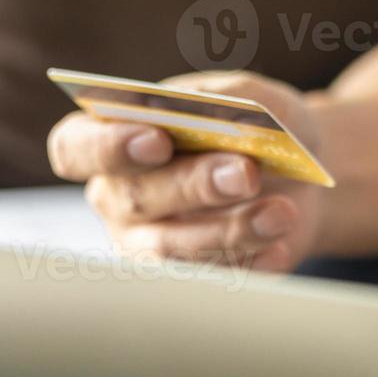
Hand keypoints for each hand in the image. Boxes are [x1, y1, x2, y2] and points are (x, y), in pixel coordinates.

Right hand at [47, 72, 323, 272]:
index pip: (76, 148)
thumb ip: (230, 99)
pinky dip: (250, 264)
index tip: (157, 140)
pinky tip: (279, 248)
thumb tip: (220, 115)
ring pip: (171, 250)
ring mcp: (147, 245)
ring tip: (282, 213)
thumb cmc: (257, 126)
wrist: (300, 174)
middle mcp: (118, 197)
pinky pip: (210, 279)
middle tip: (246, 173)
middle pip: (134, 198)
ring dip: (230, 232)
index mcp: (111, 138)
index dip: (108, 147)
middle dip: (192, 185)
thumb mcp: (252, 97)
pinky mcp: (189, 279)